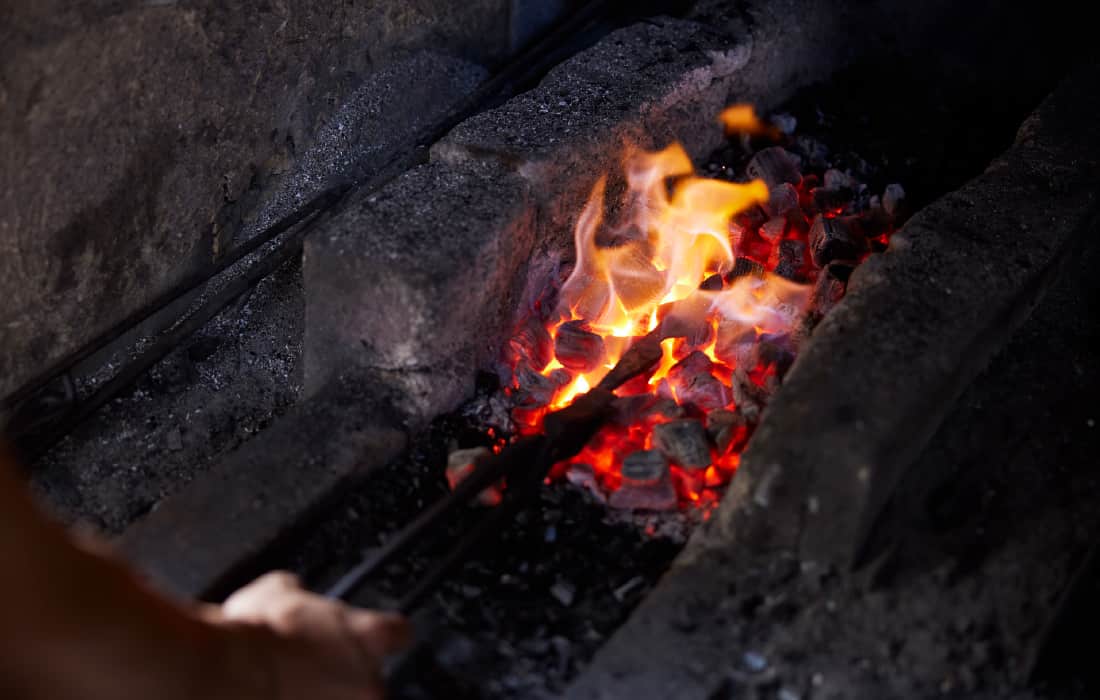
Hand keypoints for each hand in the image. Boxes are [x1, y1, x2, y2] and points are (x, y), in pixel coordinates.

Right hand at [210, 572, 410, 699]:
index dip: (381, 635)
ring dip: (326, 699)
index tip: (368, 638)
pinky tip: (279, 698)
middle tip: (313, 673)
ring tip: (291, 690)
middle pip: (373, 681)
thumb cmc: (254, 637)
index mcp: (368, 636)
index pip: (398, 633)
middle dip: (346, 679)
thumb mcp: (276, 591)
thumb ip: (298, 592)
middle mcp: (369, 681)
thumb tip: (292, 589)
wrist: (228, 678)